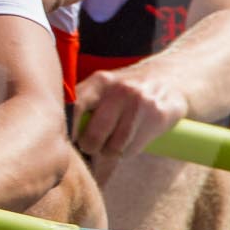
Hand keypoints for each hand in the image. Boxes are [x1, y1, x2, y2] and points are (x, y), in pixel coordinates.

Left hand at [71, 65, 189, 178]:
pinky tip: (133, 137)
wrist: (170, 78)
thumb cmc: (125, 91)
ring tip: (117, 138)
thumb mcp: (103, 88)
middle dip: (91, 147)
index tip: (67, 143)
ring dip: (111, 151)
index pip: (74, 109)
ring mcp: (140, 103)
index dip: (68, 132)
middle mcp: (119, 90)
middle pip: (93, 137)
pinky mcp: (157, 117)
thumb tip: (59, 140)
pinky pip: (131, 149)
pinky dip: (128, 151)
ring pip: (113, 148)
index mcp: (100, 81)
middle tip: (95, 144)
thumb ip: (82, 106)